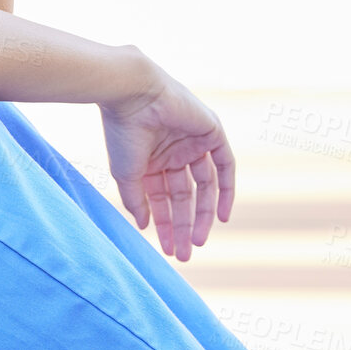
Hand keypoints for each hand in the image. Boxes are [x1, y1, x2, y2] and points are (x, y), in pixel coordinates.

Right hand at [99, 74, 235, 262]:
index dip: (166, 225)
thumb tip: (144, 227)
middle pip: (184, 197)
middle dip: (183, 225)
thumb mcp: (128, 175)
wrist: (133, 95)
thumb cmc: (124, 133)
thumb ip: (137, 202)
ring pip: (203, 187)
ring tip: (197, 242)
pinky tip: (222, 217)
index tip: (165, 250)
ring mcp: (193, 143)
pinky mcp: (211, 133)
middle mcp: (174, 153)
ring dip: (202, 215)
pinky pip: (225, 166)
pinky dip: (226, 190)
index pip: (164, 199)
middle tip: (183, 254)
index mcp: (152, 160)